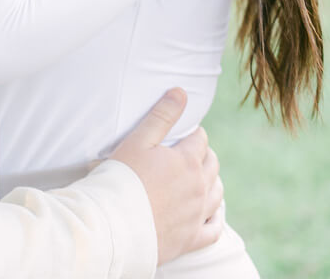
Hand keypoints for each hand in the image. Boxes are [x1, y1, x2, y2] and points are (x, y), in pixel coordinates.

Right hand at [110, 89, 222, 264]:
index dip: (193, 134)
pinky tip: (210, 213)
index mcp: (187, 161)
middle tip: (189, 153)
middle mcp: (199, 187)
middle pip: (212, 164)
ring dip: (212, 181)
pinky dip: (215, 218)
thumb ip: (162, 115)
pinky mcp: (192, 239)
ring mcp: (197, 215)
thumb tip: (181, 91)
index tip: (184, 134)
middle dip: (204, 155)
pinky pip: (214, 229)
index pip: (200, 139)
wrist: (115, 225)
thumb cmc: (123, 178)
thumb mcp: (139, 140)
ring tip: (200, 177)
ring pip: (217, 193)